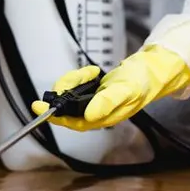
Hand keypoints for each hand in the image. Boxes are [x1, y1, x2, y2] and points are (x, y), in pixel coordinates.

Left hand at [31, 45, 189, 131]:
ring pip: (69, 94)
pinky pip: (76, 85)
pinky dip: (81, 76)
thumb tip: (89, 116)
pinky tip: (93, 72)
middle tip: (72, 78)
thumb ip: (107, 102)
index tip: (37, 107)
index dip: (54, 116)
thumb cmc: (142, 81)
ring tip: (89, 73)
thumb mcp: (126, 89)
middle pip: (67, 106)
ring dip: (74, 81)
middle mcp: (95, 113)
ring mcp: (93, 102)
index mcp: (103, 117)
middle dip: (65, 90)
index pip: (72, 121)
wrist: (152, 69)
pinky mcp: (92, 91)